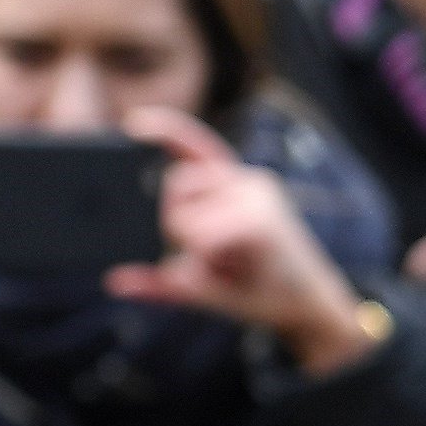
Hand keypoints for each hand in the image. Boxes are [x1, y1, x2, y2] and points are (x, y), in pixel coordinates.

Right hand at [106, 108, 367, 374]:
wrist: (309, 294)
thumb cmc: (266, 298)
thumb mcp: (216, 300)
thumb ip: (166, 288)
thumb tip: (116, 282)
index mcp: (254, 222)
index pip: (185, 223)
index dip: (184, 250)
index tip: (209, 268)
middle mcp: (255, 191)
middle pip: (176, 191)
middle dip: (176, 225)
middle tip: (214, 256)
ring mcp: (251, 178)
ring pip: (180, 178)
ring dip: (182, 206)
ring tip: (215, 238)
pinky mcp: (244, 173)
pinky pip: (199, 145)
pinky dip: (170, 134)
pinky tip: (138, 125)